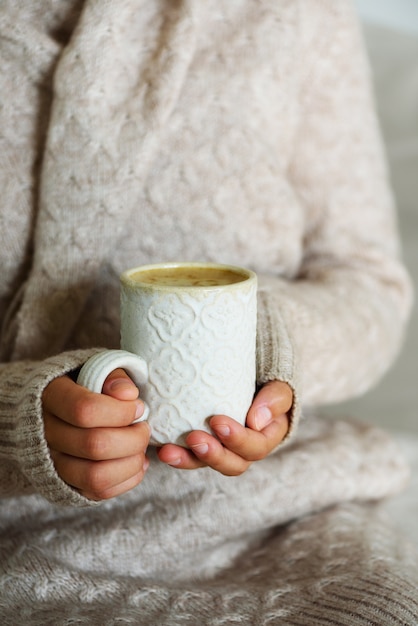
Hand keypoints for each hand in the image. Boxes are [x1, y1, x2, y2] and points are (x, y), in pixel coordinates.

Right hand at [42, 369, 150, 500]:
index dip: (121, 412)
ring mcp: (53, 462)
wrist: (63, 410)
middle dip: (133, 438)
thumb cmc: (90, 386)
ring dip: (131, 462)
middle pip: (94, 446)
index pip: (84, 410)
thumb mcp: (100, 370)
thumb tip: (127, 394)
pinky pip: (99, 492)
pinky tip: (137, 460)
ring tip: (141, 446)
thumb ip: (114, 376)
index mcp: (51, 397)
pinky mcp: (67, 483)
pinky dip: (128, 478)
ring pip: (96, 476)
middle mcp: (46, 433)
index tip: (138, 406)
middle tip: (144, 426)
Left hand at [157, 381, 291, 474]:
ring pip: (206, 463)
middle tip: (193, 438)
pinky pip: (190, 454)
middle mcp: (244, 450)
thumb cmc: (266, 383)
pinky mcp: (203, 443)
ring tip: (168, 451)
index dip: (237, 439)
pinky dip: (176, 453)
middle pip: (232, 464)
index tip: (218, 422)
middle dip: (212, 455)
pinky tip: (160, 448)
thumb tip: (256, 421)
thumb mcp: (279, 388)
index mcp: (266, 438)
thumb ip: (275, 400)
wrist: (250, 376)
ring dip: (188, 459)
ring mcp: (222, 448)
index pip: (255, 447)